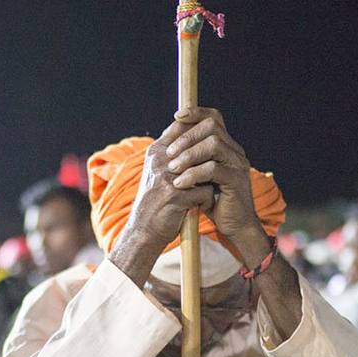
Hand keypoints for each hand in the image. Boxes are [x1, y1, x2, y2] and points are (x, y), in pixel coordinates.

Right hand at [127, 117, 216, 251]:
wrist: (144, 230)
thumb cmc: (156, 199)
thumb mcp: (157, 170)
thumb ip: (171, 151)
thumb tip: (190, 128)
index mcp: (156, 151)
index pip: (182, 127)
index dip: (200, 134)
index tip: (209, 148)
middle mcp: (160, 161)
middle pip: (198, 146)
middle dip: (208, 159)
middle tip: (213, 172)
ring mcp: (167, 179)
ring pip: (205, 168)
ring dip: (208, 179)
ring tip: (205, 189)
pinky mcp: (176, 197)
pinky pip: (206, 191)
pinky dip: (206, 200)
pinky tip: (200, 206)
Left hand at [165, 107, 261, 253]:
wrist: (232, 226)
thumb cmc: (212, 200)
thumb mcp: (197, 176)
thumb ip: (188, 158)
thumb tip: (167, 140)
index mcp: (226, 146)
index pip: (214, 118)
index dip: (196, 112)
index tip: (176, 117)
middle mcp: (235, 151)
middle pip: (212, 127)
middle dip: (186, 137)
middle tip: (169, 154)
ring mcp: (238, 164)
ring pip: (213, 144)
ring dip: (188, 154)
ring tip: (172, 169)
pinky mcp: (236, 180)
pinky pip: (213, 169)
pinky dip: (193, 174)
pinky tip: (180, 183)